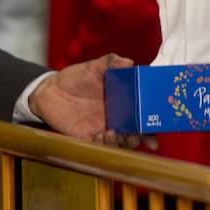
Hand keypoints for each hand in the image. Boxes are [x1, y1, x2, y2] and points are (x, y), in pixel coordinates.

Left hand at [28, 54, 157, 149]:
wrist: (50, 90)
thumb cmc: (75, 78)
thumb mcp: (93, 67)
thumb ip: (110, 62)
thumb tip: (129, 62)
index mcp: (122, 103)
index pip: (142, 115)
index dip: (152, 124)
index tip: (159, 128)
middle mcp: (115, 119)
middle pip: (135, 133)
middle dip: (139, 137)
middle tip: (137, 134)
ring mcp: (102, 129)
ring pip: (119, 143)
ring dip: (121, 142)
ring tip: (113, 133)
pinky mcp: (86, 138)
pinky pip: (99, 147)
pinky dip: (103, 145)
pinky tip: (101, 136)